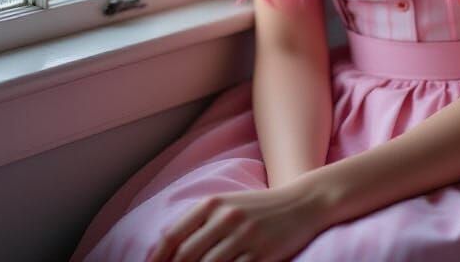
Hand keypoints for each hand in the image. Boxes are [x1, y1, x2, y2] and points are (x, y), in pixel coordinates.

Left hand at [145, 178, 334, 261]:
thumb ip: (199, 222)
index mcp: (214, 204)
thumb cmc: (260, 208)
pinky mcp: (262, 255)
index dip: (156, 259)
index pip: (173, 236)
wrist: (303, 203)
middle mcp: (227, 218)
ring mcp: (245, 237)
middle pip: (186, 256)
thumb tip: (165, 250)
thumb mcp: (229, 204)